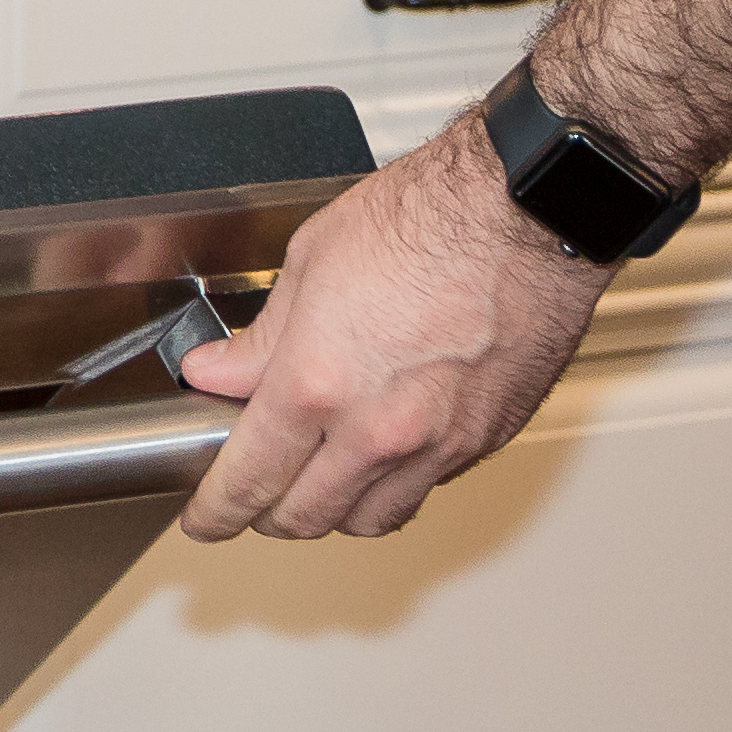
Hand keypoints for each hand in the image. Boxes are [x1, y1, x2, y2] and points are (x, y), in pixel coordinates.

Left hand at [173, 117, 611, 539]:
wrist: (526, 212)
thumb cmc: (429, 218)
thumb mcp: (311, 261)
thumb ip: (260, 338)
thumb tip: (217, 372)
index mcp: (318, 383)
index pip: (248, 481)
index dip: (215, 512)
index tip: (205, 518)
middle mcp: (377, 430)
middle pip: (304, 518)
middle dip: (267, 514)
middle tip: (254, 491)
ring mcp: (436, 444)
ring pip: (370, 519)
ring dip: (334, 509)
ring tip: (318, 475)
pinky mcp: (483, 441)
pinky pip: (426, 489)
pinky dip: (395, 484)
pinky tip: (382, 449)